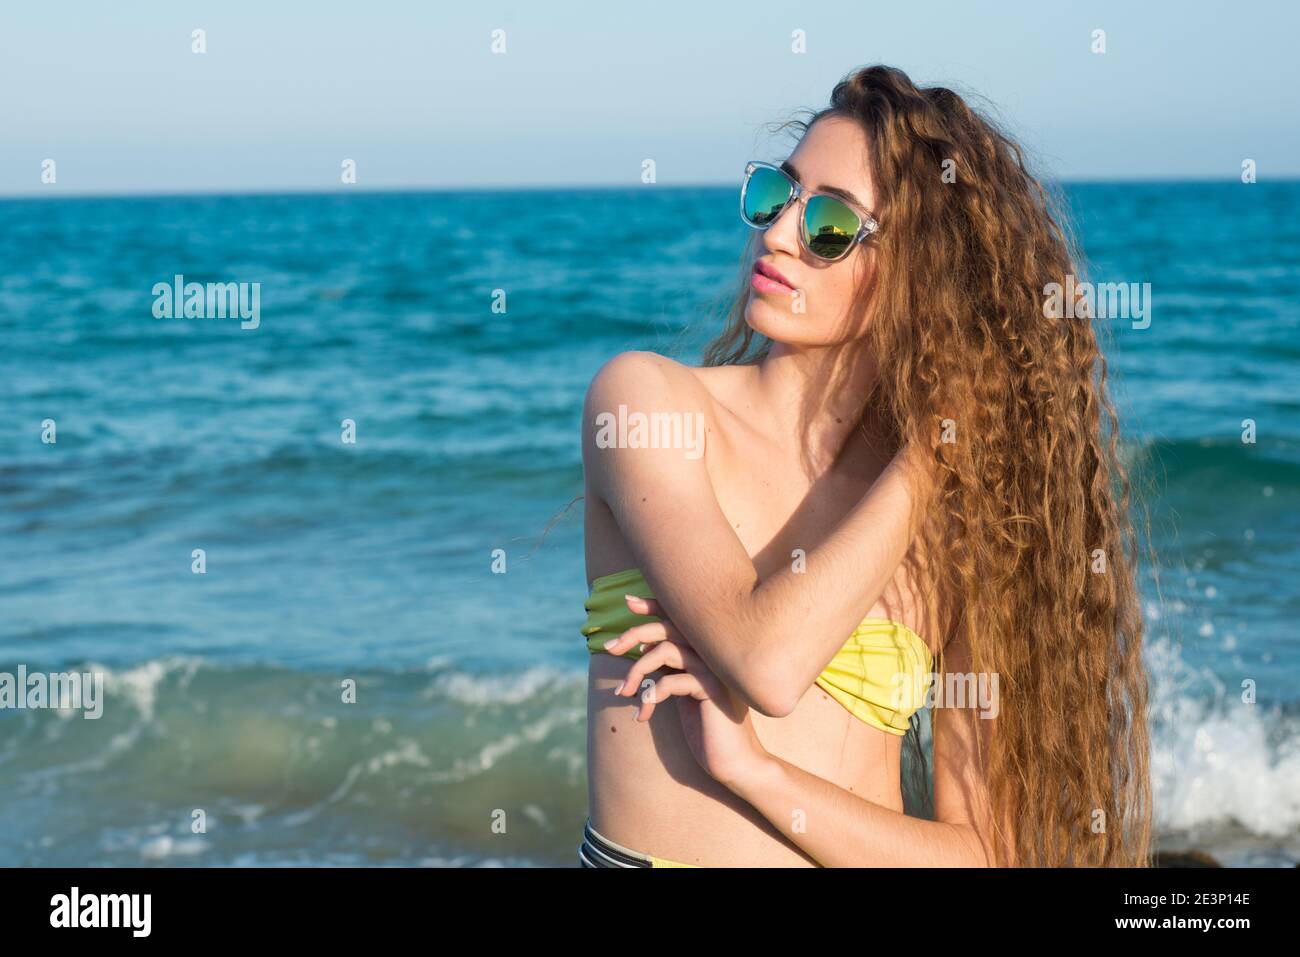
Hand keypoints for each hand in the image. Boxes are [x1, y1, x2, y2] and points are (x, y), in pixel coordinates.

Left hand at [608, 594, 769, 787]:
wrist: (735, 762)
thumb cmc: (707, 728)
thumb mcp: (683, 693)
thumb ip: (670, 668)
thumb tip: (643, 646)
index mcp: (706, 653)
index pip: (679, 619)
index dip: (654, 605)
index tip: (628, 602)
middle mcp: (713, 655)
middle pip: (669, 627)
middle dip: (634, 633)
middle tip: (609, 649)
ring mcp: (715, 671)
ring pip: (666, 650)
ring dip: (637, 670)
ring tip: (622, 693)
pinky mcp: (712, 691)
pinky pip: (673, 680)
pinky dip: (651, 695)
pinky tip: (643, 714)